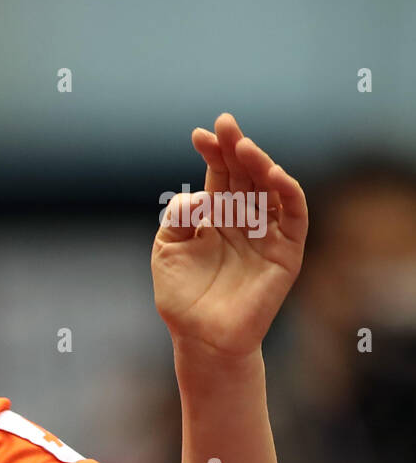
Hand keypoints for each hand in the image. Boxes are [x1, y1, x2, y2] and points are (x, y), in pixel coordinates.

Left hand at [152, 113, 308, 360]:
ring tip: (244, 146)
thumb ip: (179, 217)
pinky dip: (287, 191)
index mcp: (216, 215)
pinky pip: (294, 215)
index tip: (200, 134)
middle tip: (226, 125)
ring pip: (271, 187)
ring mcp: (267, 233)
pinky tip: (272, 173)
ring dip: (261, 162)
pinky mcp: (287, 251)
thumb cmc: (181, 297)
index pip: (220, 174)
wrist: (200, 337)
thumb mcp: (167, 249)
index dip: (213, 152)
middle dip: (236, 147)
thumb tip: (199, 195)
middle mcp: (244, 219)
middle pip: (246, 174)